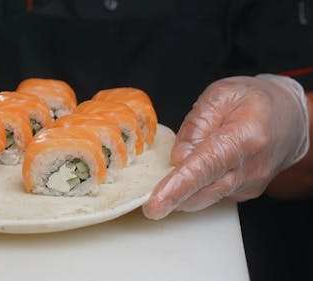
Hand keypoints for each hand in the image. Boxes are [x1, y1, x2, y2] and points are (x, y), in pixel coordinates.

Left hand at [143, 75, 308, 218]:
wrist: (289, 118)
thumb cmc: (254, 102)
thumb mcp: (221, 95)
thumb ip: (196, 123)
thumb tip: (178, 157)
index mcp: (245, 137)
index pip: (205, 167)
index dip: (178, 186)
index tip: (157, 202)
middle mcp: (250, 167)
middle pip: (204, 190)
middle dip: (173, 199)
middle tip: (150, 204)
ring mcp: (248, 184)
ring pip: (205, 196)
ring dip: (182, 194)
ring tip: (167, 183)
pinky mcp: (243, 193)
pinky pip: (211, 194)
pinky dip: (195, 189)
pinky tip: (192, 174)